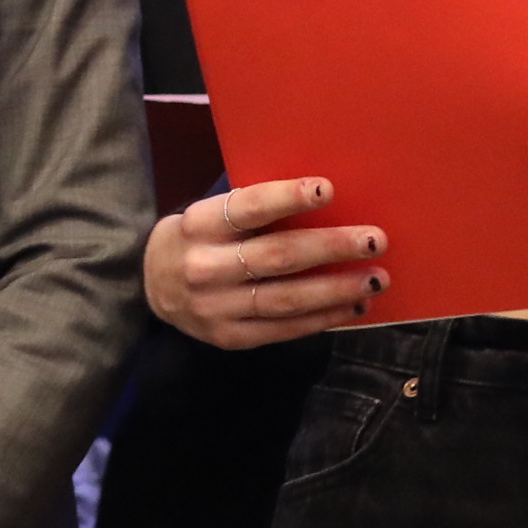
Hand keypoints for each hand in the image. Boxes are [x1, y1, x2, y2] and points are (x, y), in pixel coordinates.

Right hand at [145, 178, 386, 349]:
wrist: (152, 287)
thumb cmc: (199, 239)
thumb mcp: (210, 215)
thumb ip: (254, 210)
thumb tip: (325, 200)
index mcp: (198, 225)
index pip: (247, 207)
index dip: (287, 198)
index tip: (328, 189)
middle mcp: (204, 267)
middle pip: (276, 256)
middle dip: (331, 247)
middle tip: (374, 240)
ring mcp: (215, 307)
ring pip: (286, 299)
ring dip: (336, 289)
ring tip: (375, 279)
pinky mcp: (230, 337)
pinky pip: (284, 329)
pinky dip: (323, 318)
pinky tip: (353, 305)